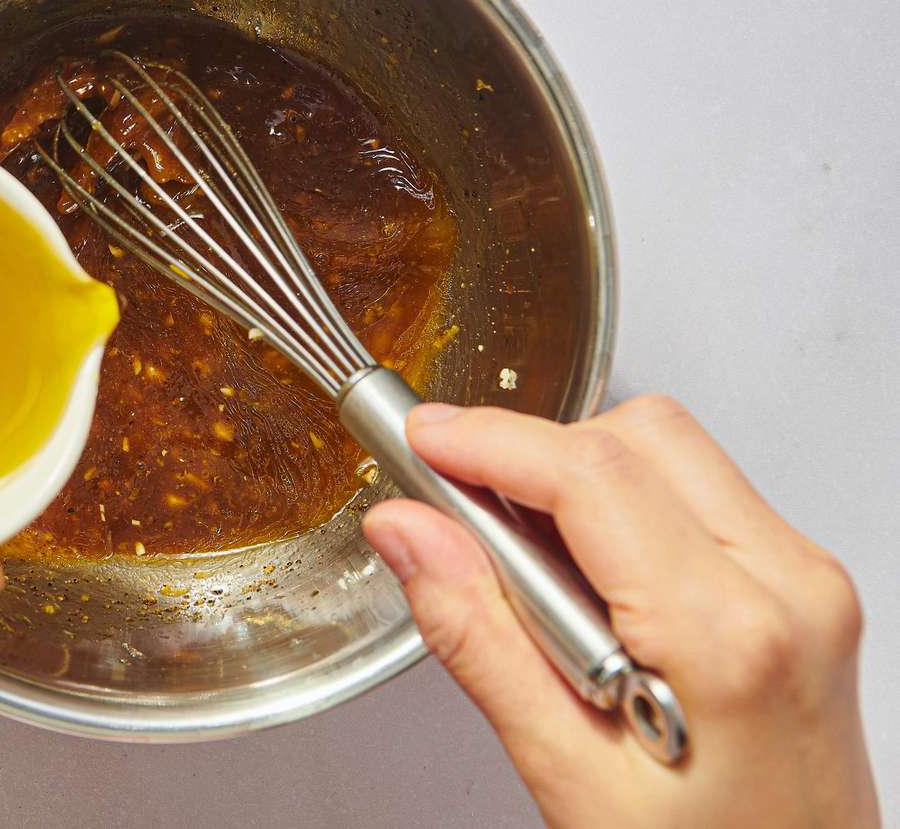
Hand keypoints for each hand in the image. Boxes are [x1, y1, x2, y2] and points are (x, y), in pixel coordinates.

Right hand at [363, 397, 877, 827]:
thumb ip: (478, 640)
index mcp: (729, 639)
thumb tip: (408, 532)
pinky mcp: (801, 584)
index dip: (491, 440)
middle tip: (459, 505)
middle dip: (535, 452)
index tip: (424, 439)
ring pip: (671, 449)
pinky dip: (622, 506)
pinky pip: (700, 490)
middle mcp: (787, 589)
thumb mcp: (569, 775)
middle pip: (639, 436)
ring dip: (578, 477)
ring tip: (526, 566)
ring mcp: (804, 581)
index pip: (592, 477)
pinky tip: (585, 580)